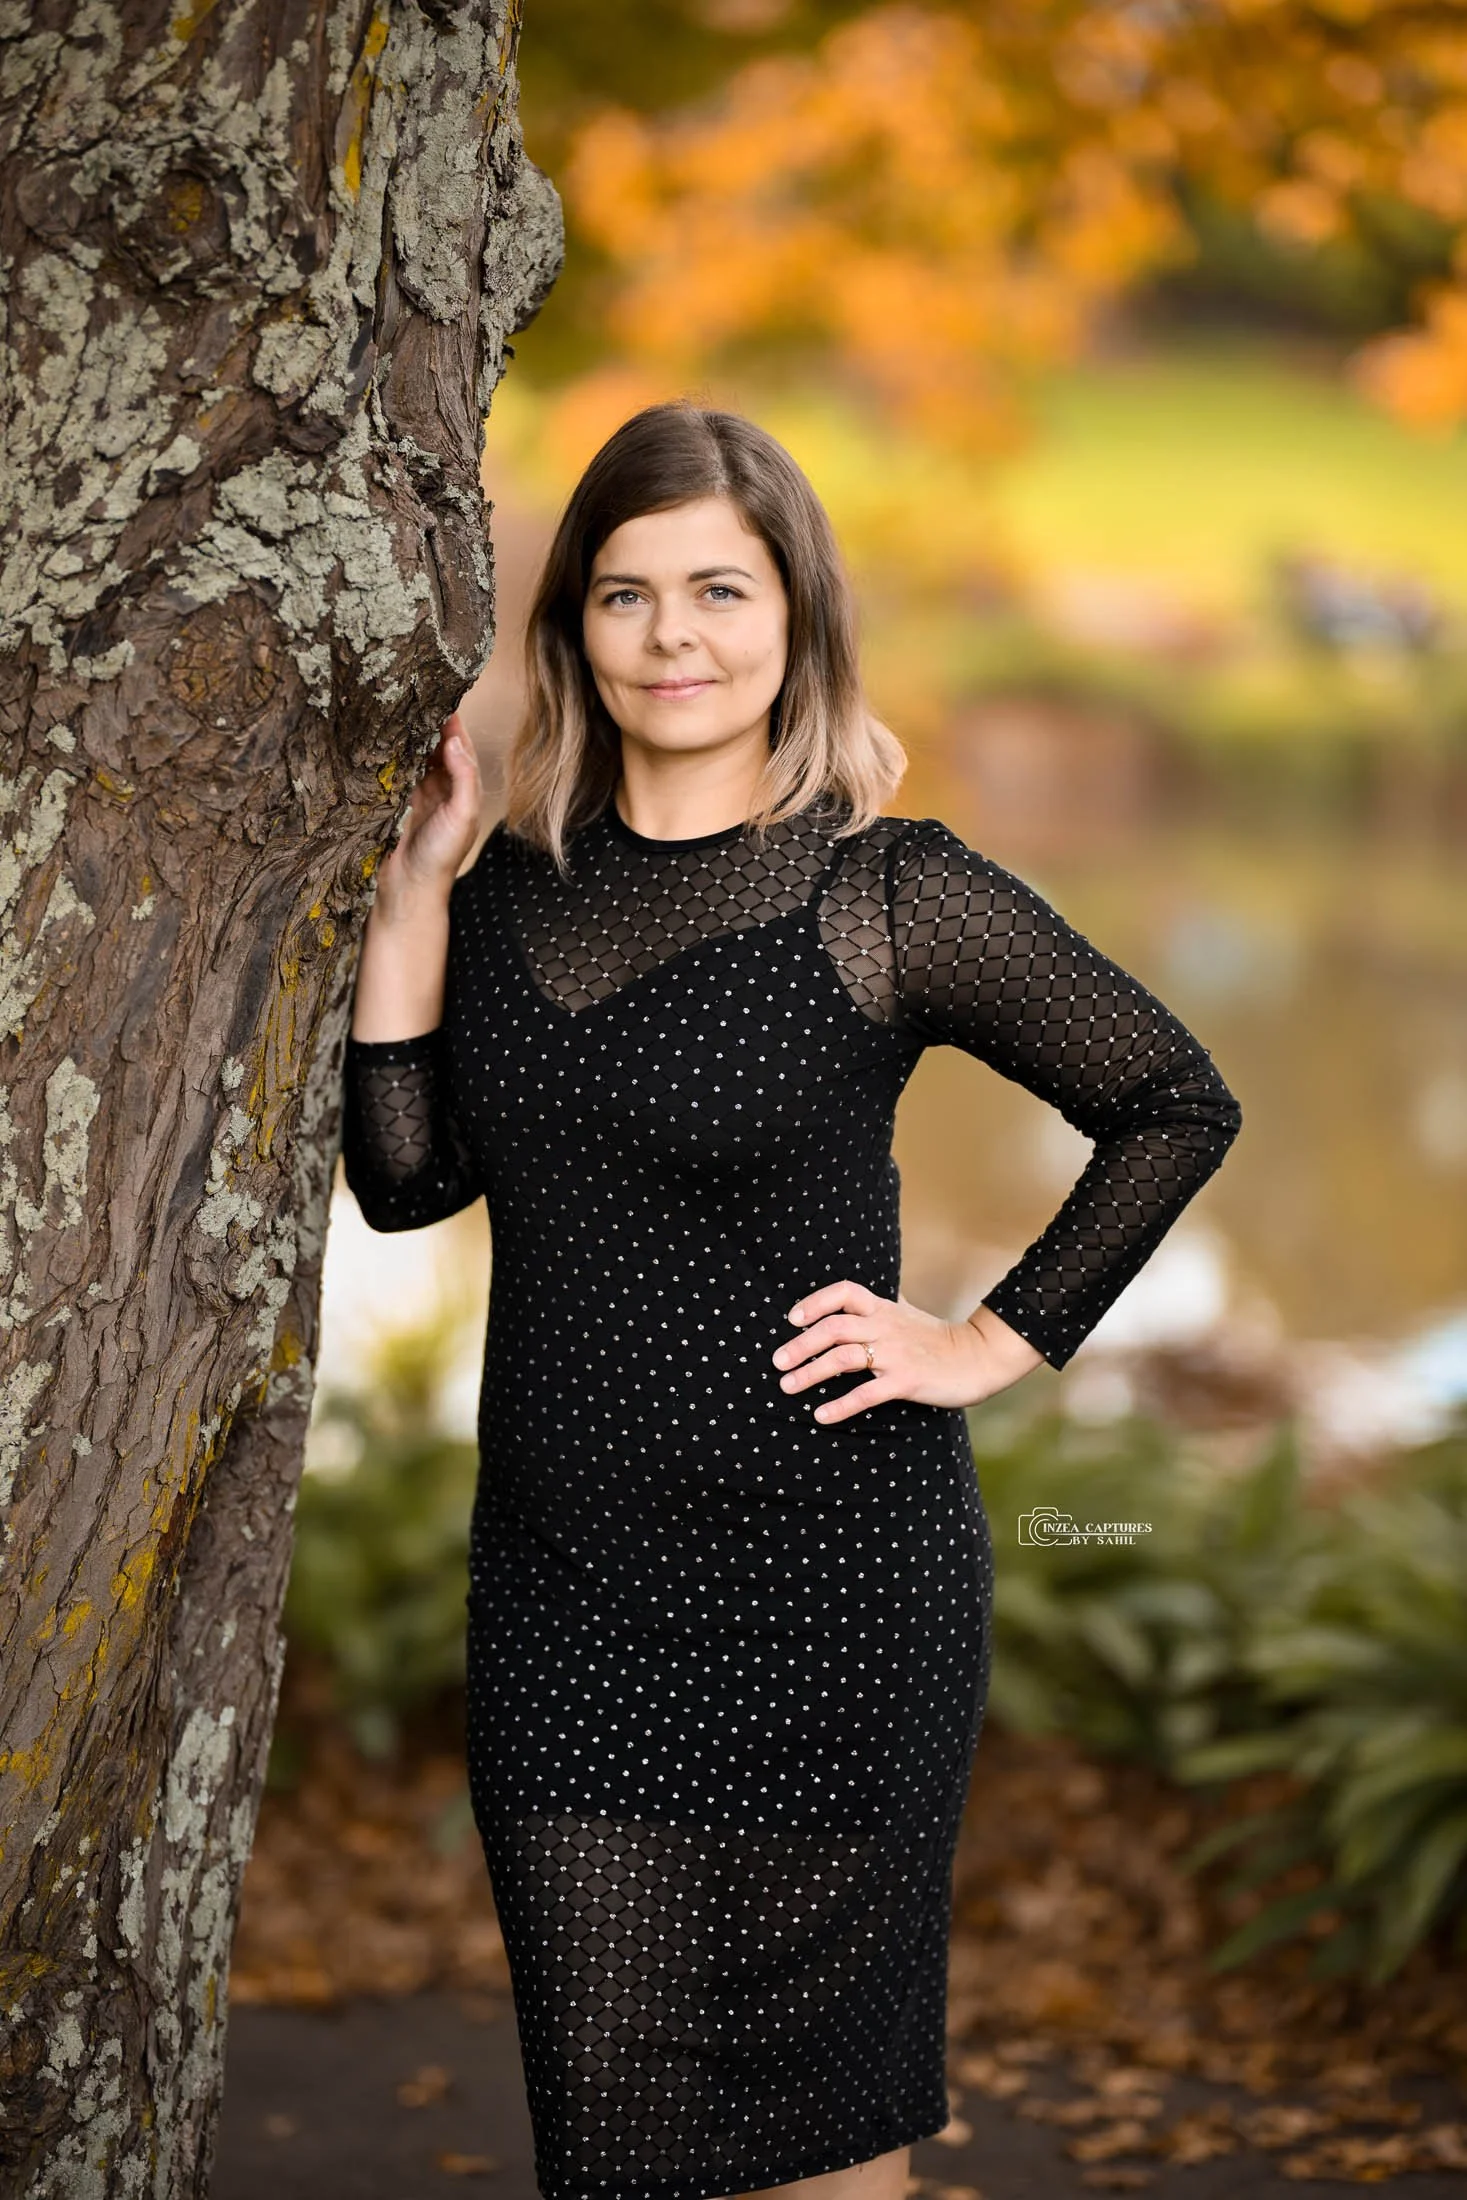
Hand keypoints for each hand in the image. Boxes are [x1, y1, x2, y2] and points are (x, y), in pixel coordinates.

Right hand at [377, 711, 483, 907]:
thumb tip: (454, 740)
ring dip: (405, 732)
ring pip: (410, 752)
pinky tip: (378, 732)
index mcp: (461, 788)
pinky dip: (386, 750)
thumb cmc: (440, 857)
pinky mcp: (390, 797)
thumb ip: (464, 778)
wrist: (407, 888)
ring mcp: (413, 790)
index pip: (458, 744)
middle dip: (426, 719)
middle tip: (413, 689)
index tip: (442, 692)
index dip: (451, 720)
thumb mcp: (462, 816)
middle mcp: (439, 785)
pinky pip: (389, 766)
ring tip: (395, 703)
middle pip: (433, 743)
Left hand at [771, 1279, 1045, 1423]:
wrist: (977, 1357)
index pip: (844, 1293)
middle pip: (833, 1328)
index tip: (793, 1318)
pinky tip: (821, 1415)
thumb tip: (857, 1298)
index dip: (816, 1302)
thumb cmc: (937, 1338)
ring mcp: (895, 1355)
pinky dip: (840, 1405)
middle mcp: (885, 1327)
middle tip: (778, 1362)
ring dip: (811, 1372)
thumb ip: (882, 1305)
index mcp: (884, 1309)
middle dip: (801, 1345)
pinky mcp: (906, 1382)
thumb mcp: (907, 1313)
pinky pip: (866, 1394)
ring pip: (843, 1358)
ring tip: (788, 1386)